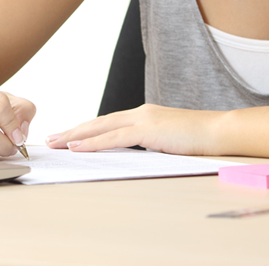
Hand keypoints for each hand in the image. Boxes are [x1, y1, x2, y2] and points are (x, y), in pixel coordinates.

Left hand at [45, 104, 220, 156]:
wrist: (219, 132)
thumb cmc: (197, 140)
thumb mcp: (167, 141)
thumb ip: (149, 144)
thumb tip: (133, 155)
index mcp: (142, 116)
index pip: (106, 123)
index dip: (85, 129)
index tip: (67, 136)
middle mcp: (138, 113)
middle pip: (98, 122)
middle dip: (73, 131)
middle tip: (50, 139)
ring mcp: (142, 119)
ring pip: (101, 127)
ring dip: (76, 136)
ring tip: (56, 143)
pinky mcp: (147, 130)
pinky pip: (114, 138)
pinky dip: (94, 143)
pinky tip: (78, 148)